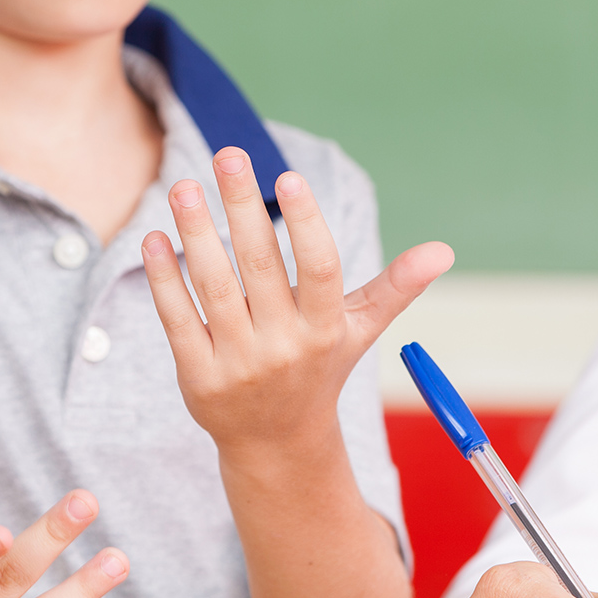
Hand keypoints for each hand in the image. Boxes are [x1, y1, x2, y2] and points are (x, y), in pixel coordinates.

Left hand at [141, 147, 453, 458]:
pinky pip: (176, 319)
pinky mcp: (198, 378)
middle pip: (259, 266)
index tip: (288, 177)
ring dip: (196, 232)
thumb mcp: (360, 330)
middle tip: (228, 153)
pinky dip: (163, 278)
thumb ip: (397, 287)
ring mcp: (238, 364)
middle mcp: (285, 346)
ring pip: (214, 287)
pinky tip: (154, 238)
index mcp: (326, 329)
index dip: (306, 222)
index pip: (319, 269)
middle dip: (242, 205)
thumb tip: (444, 251)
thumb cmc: (321, 368)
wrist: (277, 443)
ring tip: (184, 186)